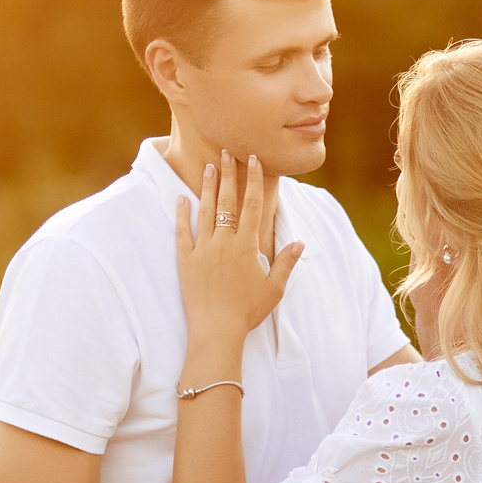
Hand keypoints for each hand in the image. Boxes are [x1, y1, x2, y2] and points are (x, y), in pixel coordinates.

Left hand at [176, 152, 303, 350]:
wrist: (217, 330)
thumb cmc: (247, 312)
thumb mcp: (274, 288)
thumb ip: (285, 263)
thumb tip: (300, 243)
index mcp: (247, 246)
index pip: (252, 205)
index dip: (254, 181)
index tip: (253, 160)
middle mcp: (224, 242)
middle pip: (228, 201)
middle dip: (229, 175)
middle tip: (226, 152)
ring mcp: (203, 249)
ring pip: (205, 211)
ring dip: (208, 187)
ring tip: (209, 167)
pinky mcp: (185, 260)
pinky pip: (182, 232)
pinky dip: (181, 214)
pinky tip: (181, 198)